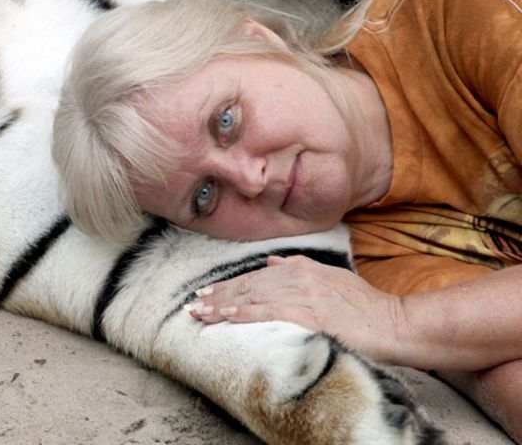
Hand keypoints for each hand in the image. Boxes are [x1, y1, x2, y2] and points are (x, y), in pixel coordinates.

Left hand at [186, 255, 407, 363]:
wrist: (394, 324)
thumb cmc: (365, 307)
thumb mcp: (333, 278)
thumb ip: (300, 268)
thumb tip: (271, 264)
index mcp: (303, 269)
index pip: (256, 278)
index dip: (229, 286)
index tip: (208, 294)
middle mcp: (300, 278)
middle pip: (249, 286)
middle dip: (219, 296)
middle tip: (194, 304)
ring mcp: (304, 296)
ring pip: (253, 299)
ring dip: (223, 307)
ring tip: (201, 314)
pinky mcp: (309, 316)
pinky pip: (269, 313)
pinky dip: (245, 315)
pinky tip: (226, 318)